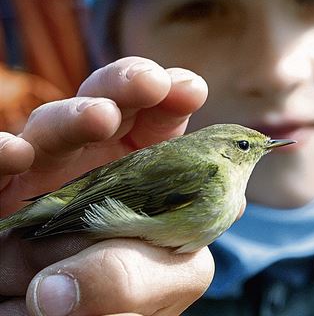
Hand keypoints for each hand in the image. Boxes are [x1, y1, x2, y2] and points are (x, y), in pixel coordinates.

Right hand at [0, 57, 213, 314]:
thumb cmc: (120, 304)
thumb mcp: (162, 284)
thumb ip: (182, 254)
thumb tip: (228, 209)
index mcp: (140, 178)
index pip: (157, 126)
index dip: (172, 101)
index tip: (191, 90)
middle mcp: (90, 170)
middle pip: (105, 109)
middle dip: (126, 88)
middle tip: (150, 82)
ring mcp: (40, 183)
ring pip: (49, 131)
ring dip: (73, 118)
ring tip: (100, 116)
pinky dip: (0, 155)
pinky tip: (14, 153)